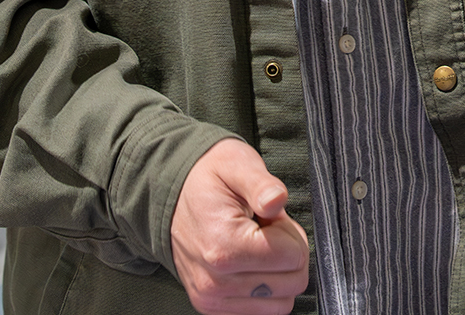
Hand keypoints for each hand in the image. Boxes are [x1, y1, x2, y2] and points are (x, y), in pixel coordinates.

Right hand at [171, 139, 308, 314]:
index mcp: (224, 246)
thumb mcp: (236, 164)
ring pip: (282, 301)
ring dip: (278, 272)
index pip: (294, 256)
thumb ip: (262, 184)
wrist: (171, 195)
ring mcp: (212, 298)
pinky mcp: (212, 306)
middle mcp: (215, 281)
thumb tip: (277, 199)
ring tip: (257, 244)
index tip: (270, 217)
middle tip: (266, 229)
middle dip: (288, 252)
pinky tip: (248, 261)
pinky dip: (265, 287)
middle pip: (293, 282)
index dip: (290, 231)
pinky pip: (263, 310)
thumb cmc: (208, 178)